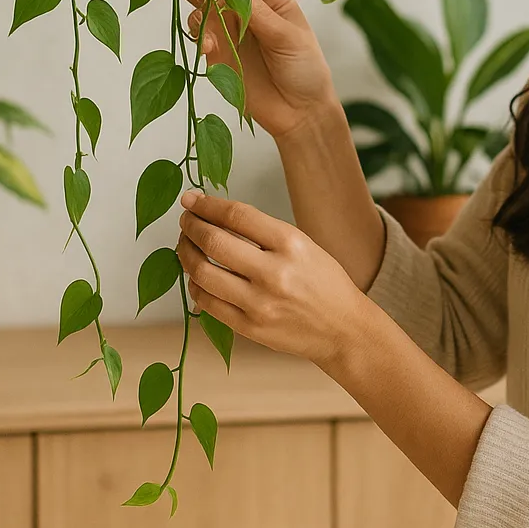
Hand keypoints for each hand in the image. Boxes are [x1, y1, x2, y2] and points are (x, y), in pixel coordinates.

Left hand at [175, 190, 372, 369]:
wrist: (343, 328)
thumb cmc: (324, 282)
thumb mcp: (304, 245)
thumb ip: (263, 233)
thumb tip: (216, 215)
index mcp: (291, 243)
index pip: (236, 215)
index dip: (207, 204)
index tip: (191, 198)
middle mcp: (274, 272)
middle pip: (214, 242)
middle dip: (191, 226)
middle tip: (185, 220)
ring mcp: (259, 303)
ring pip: (203, 273)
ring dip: (186, 254)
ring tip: (185, 245)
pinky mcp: (249, 327)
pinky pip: (207, 303)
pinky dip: (195, 285)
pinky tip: (196, 275)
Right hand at [178, 0, 337, 138]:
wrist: (300, 113)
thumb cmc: (305, 69)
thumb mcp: (288, 37)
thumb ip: (256, 13)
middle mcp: (246, 7)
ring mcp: (229, 29)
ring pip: (201, 4)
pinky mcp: (217, 52)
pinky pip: (198, 34)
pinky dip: (198, 34)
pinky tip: (206, 45)